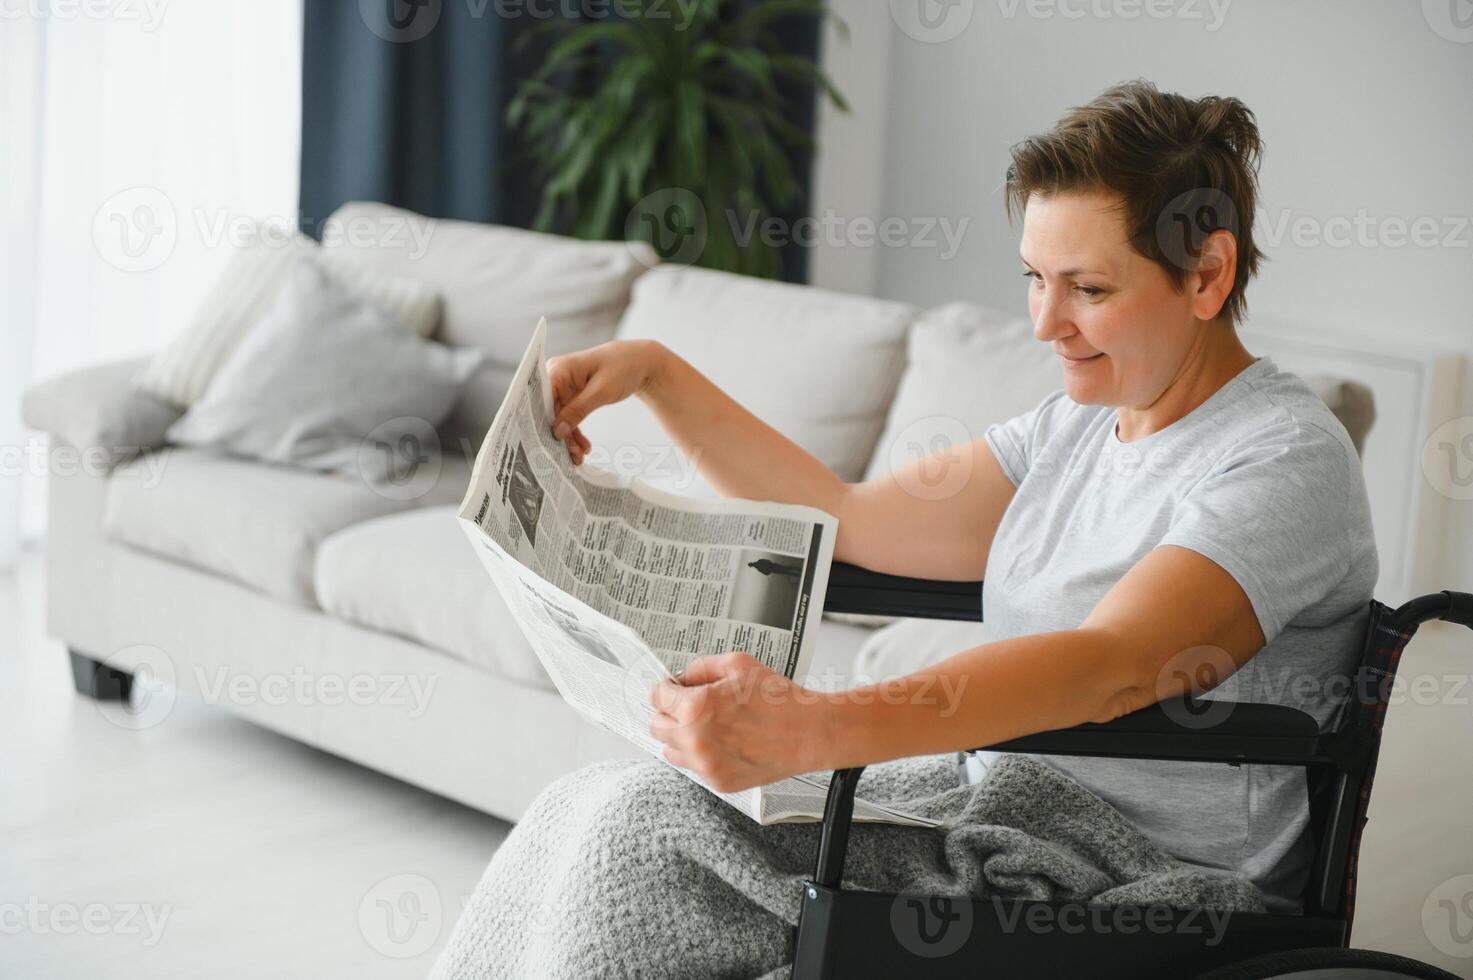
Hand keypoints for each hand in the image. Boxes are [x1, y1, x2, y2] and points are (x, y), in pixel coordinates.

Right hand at [546, 340, 665, 465]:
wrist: (639, 362)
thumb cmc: (622, 367)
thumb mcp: (601, 391)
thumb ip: (578, 410)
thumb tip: (557, 431)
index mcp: (558, 369)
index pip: (540, 399)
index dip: (541, 422)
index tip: (545, 445)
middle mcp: (556, 377)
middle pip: (549, 412)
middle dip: (559, 436)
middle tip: (569, 457)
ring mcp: (564, 387)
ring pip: (560, 418)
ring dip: (568, 439)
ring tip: (578, 457)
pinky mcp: (572, 396)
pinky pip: (569, 417)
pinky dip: (575, 432)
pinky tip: (583, 447)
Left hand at [648, 652, 833, 792]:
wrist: (809, 733)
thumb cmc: (780, 701)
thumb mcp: (738, 664)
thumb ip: (702, 667)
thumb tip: (683, 678)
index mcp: (697, 708)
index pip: (656, 697)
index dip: (666, 688)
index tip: (672, 689)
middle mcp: (696, 740)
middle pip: (657, 726)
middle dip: (670, 712)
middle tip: (689, 706)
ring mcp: (706, 765)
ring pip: (670, 751)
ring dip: (681, 736)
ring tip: (708, 726)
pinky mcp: (718, 782)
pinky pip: (694, 768)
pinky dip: (701, 755)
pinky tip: (724, 742)